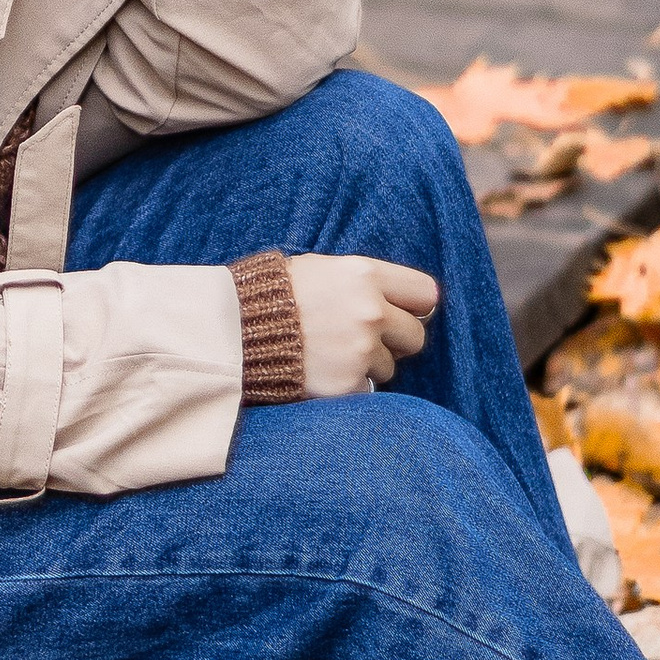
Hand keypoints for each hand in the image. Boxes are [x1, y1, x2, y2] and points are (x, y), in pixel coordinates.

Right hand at [285, 253, 439, 395]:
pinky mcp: (348, 384)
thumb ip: (364, 282)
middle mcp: (370, 312)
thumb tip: (399, 300)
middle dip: (396, 342)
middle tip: (364, 340)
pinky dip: (348, 386)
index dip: (415, 307)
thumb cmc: (276, 294)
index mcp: (366, 276)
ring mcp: (361, 350)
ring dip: (368, 366)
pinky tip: (322, 373)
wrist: (234, 330)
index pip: (426, 294)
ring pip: (389, 367)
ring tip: (331, 355)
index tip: (403, 314)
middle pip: (416, 336)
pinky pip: (365, 390)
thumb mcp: (322, 269)